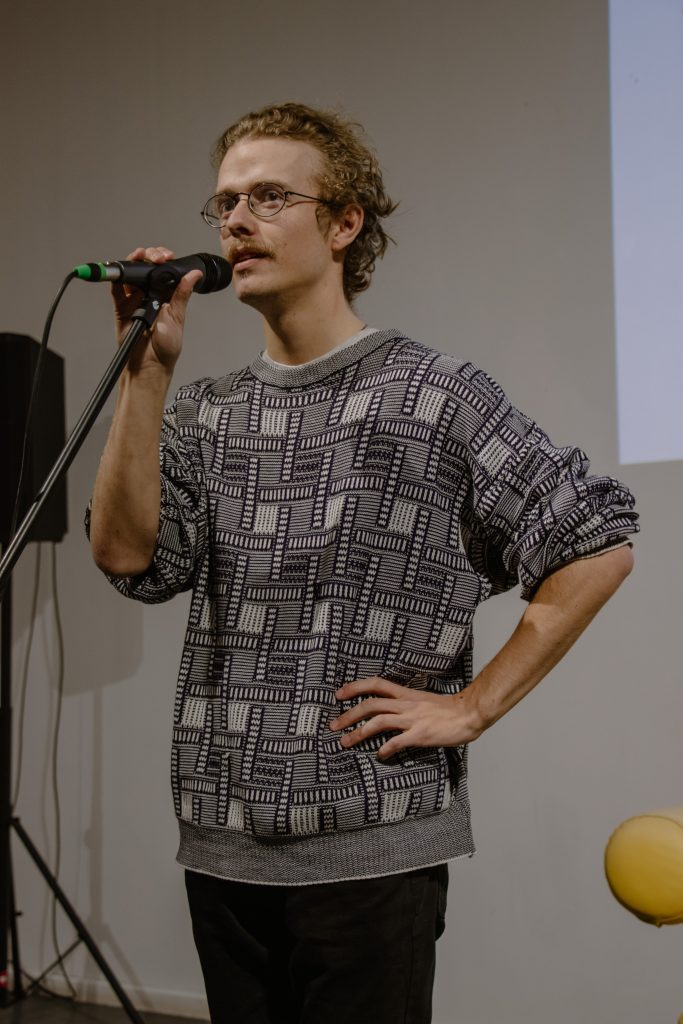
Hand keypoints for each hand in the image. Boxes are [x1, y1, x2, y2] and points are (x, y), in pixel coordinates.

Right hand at [112, 246, 201, 376]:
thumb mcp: (178, 317)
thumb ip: (182, 294)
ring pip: (131, 273)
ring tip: (140, 258)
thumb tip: (194, 275)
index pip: (164, 270)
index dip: (164, 258)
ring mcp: (134, 299)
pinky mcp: (122, 307)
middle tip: (156, 258)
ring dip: (135, 261)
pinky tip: (122, 273)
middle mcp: (150, 294)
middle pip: (146, 266)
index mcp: (166, 295)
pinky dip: (116, 279)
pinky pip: (116, 290)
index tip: (167, 257)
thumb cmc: (166, 348)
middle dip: (150, 255)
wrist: (150, 365)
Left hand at [329, 676, 485, 759]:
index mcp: (406, 694)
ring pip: (378, 722)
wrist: (469, 713)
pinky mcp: (420, 734)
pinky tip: (379, 755)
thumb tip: (390, 712)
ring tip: (346, 742)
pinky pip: (397, 742)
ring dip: (359, 732)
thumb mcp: (423, 700)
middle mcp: (406, 705)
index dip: (355, 687)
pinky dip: (385, 749)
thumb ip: (406, 704)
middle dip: (349, 714)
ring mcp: (413, 719)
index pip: (376, 684)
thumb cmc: (449, 709)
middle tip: (334, 725)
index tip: (339, 694)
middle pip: (371, 704)